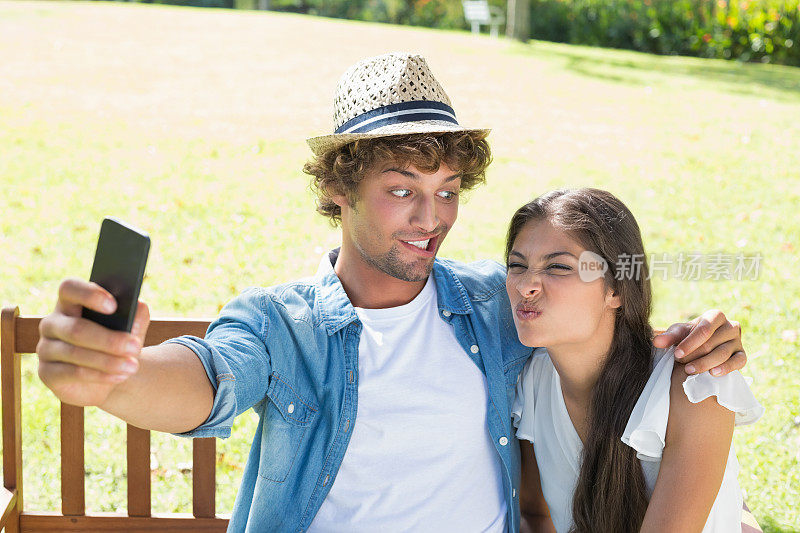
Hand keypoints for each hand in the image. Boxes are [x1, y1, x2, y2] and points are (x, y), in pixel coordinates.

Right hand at [36, 278, 150, 406]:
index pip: (70, 288)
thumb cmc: (116, 346)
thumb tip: (139, 306)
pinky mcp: (46, 373)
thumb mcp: (130, 332)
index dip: (89, 295)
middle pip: (76, 328)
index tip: (113, 306)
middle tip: (134, 346)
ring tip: (132, 366)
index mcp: (70, 303)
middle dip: (109, 339)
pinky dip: (100, 375)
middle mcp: (52, 323)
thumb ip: (136, 317)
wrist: (106, 379)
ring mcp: (46, 348)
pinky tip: (120, 376)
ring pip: (75, 352)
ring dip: (108, 361)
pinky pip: (73, 373)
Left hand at [653, 309, 744, 375]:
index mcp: (715, 316)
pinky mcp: (742, 355)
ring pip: (723, 354)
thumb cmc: (689, 337)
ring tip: (689, 370)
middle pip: (711, 343)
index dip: (689, 343)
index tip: (676, 354)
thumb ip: (668, 337)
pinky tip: (713, 373)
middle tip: (680, 363)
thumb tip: (657, 342)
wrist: (702, 349)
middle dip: (694, 354)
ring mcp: (738, 341)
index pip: (704, 329)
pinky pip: (739, 362)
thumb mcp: (678, 334)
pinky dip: (726, 368)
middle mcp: (731, 326)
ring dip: (705, 364)